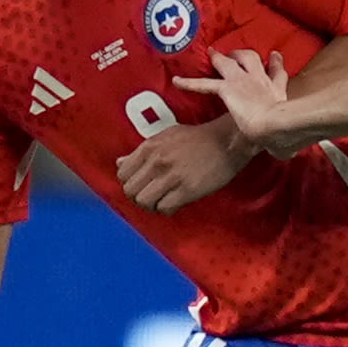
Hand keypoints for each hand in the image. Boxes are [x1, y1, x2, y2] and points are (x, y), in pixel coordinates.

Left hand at [118, 117, 255, 214]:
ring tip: (162, 201)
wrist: (227, 141)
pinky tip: (175, 203)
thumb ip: (142, 151)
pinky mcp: (187, 190)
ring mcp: (171, 176)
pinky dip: (167, 209)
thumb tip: (120, 163)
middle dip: (139, 197)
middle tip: (151, 196)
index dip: (130, 183)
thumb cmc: (198, 138)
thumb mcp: (165, 137)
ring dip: (151, 205)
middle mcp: (157, 162)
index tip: (142, 185)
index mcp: (149, 148)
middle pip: (131, 191)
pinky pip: (165, 208)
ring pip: (144, 202)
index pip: (123, 174)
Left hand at [173, 50, 296, 154]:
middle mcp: (261, 82)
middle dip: (244, 54)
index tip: (274, 56)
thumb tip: (285, 152)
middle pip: (253, 60)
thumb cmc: (284, 133)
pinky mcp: (228, 88)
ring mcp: (244, 81)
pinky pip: (204, 84)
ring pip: (229, 62)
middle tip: (236, 54)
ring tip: (211, 54)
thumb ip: (285, 141)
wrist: (275, 127)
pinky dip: (189, 83)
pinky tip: (177, 81)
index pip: (278, 75)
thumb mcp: (288, 136)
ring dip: (220, 58)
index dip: (276, 64)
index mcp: (278, 93)